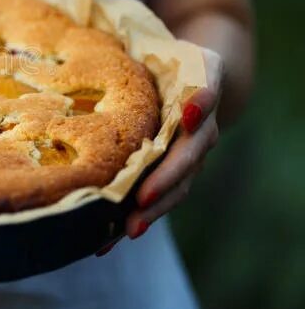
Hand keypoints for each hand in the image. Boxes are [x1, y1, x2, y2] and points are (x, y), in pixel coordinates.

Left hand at [98, 47, 223, 254]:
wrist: (195, 78)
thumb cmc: (188, 66)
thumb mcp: (202, 66)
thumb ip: (204, 86)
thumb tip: (195, 108)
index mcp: (200, 124)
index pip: (189, 148)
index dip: (170, 169)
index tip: (145, 193)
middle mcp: (193, 148)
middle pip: (177, 179)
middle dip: (156, 198)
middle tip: (134, 218)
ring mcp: (179, 164)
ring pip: (165, 196)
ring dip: (145, 216)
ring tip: (121, 235)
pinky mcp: (160, 173)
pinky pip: (146, 199)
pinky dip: (127, 219)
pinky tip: (103, 242)